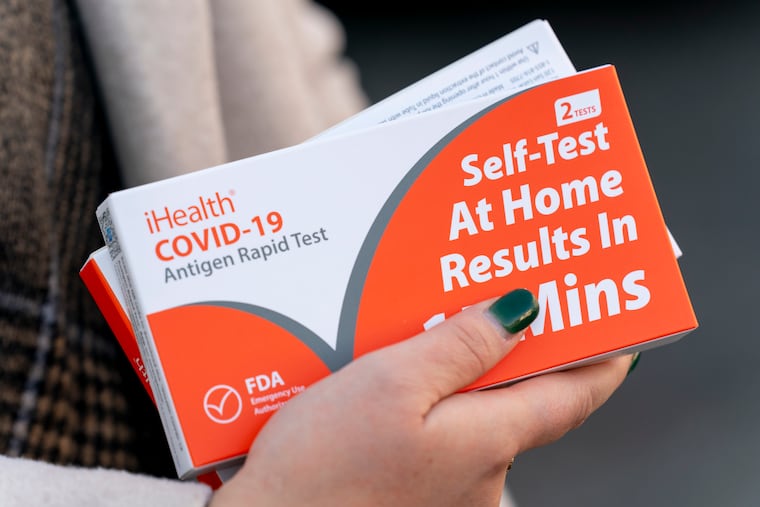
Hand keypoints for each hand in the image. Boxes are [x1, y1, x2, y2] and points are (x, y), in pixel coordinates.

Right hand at [210, 289, 632, 506]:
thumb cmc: (323, 467)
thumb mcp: (392, 383)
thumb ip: (461, 347)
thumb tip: (520, 314)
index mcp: (488, 442)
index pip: (575, 395)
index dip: (603, 358)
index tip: (619, 324)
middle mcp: (484, 475)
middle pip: (523, 402)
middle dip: (515, 355)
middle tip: (500, 303)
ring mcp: (453, 491)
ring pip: (478, 417)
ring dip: (467, 377)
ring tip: (433, 332)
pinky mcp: (419, 493)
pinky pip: (445, 436)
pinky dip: (437, 405)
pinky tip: (398, 383)